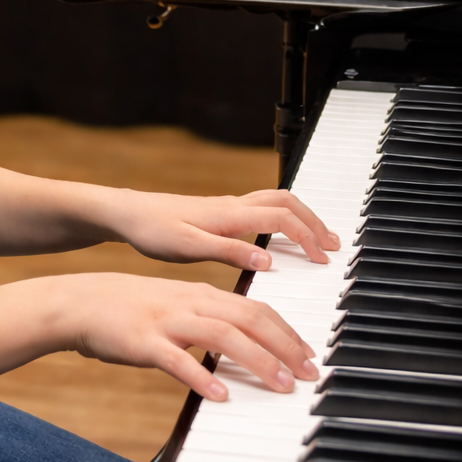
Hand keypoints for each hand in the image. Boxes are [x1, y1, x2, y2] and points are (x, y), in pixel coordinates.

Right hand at [59, 273, 319, 399]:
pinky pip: (177, 360)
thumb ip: (212, 321)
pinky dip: (201, 376)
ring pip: (223, 336)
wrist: (82, 302)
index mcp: (203, 295)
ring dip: (257, 361)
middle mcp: (191, 303)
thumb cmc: (134, 309)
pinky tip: (220, 395)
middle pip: (249, 318)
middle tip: (308, 373)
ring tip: (279, 385)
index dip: (287, 332)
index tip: (308, 355)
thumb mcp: (179, 306)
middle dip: (285, 346)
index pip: (257, 309)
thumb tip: (248, 343)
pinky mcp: (144, 342)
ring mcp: (168, 321)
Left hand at [105, 188, 338, 270]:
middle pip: (287, 203)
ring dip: (302, 216)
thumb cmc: (153, 231)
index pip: (282, 219)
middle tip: (333, 245)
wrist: (128, 213)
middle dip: (314, 222)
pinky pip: (263, 207)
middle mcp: (233, 206)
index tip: (323, 258)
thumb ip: (229, 253)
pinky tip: (283, 234)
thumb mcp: (188, 248)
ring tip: (318, 238)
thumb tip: (269, 260)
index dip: (307, 236)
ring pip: (277, 201)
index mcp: (230, 215)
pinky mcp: (221, 211)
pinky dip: (284, 217)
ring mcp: (228, 207)